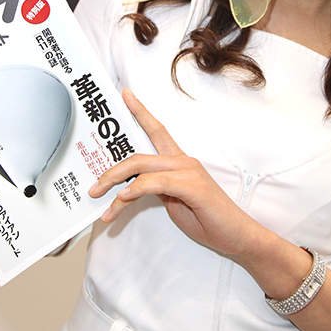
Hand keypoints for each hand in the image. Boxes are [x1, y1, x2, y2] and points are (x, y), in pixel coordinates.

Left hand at [89, 89, 262, 258]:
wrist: (237, 236)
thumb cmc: (208, 220)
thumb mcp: (174, 202)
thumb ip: (157, 189)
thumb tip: (131, 189)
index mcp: (180, 163)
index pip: (157, 131)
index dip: (140, 112)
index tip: (125, 95)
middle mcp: (184, 161)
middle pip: (138, 157)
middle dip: (110, 172)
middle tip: (93, 188)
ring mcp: (189, 172)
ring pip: (142, 168)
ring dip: (116, 185)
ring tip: (102, 202)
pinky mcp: (192, 186)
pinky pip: (154, 183)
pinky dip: (135, 190)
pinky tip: (122, 200)